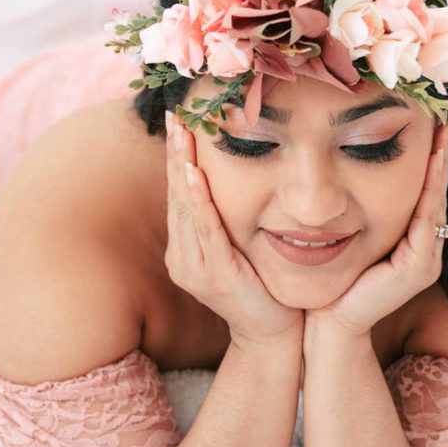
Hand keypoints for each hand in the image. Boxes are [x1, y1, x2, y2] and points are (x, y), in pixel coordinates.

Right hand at [164, 111, 303, 350]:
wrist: (274, 333)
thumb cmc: (262, 286)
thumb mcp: (237, 248)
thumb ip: (224, 221)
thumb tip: (221, 179)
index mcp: (185, 248)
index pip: (179, 193)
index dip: (176, 156)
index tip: (176, 120)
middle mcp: (182, 256)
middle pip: (176, 193)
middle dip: (175, 151)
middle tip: (174, 113)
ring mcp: (195, 268)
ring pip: (186, 207)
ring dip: (182, 167)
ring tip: (180, 132)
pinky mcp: (215, 275)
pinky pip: (206, 230)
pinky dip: (199, 201)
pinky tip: (195, 174)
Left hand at [305, 121, 447, 341]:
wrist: (328, 320)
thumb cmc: (333, 276)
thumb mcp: (349, 233)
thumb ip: (359, 209)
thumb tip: (347, 165)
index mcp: (411, 240)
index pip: (425, 190)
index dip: (430, 157)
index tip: (430, 121)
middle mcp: (425, 248)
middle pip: (436, 190)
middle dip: (441, 153)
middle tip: (445, 115)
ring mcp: (426, 259)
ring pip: (436, 200)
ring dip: (441, 164)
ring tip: (444, 129)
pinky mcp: (418, 268)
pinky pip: (427, 218)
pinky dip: (431, 188)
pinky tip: (432, 160)